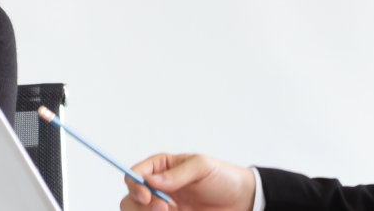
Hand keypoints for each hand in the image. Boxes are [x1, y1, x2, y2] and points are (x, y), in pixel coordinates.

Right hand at [122, 153, 256, 210]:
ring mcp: (164, 208)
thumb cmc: (224, 178)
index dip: (135, 185)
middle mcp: (158, 189)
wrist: (243, 202)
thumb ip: (177, 173)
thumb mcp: (202, 167)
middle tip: (164, 209)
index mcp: (161, 168)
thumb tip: (152, 180)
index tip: (147, 196)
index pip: (134, 175)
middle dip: (140, 206)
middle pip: (130, 199)